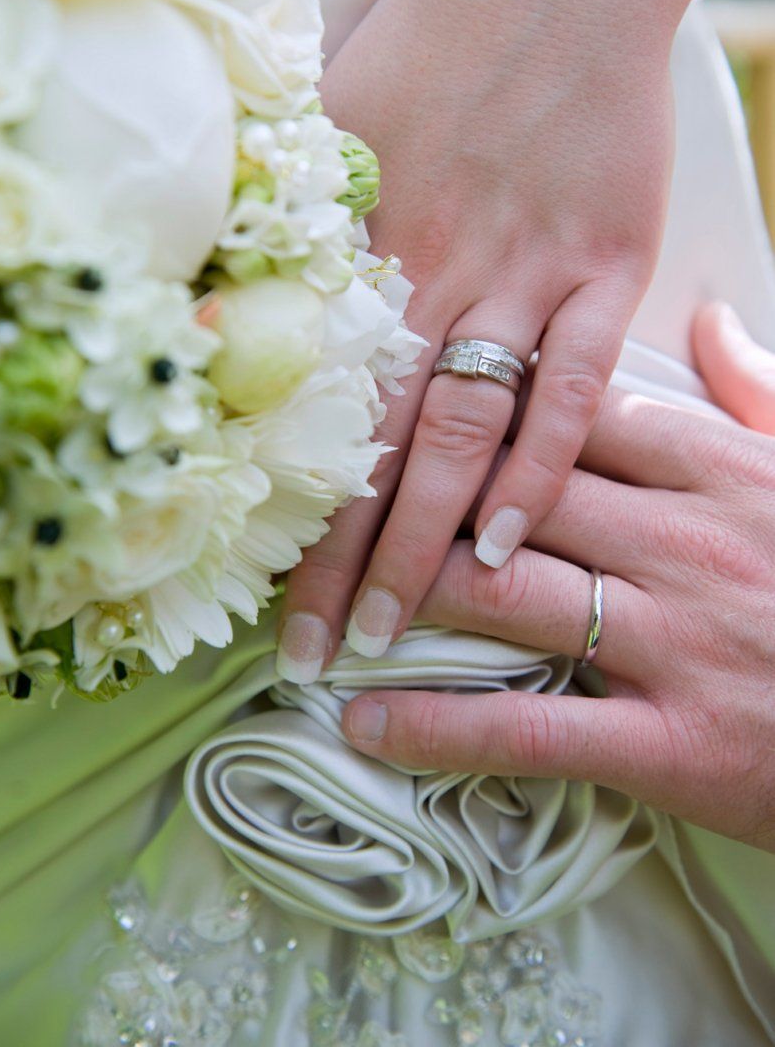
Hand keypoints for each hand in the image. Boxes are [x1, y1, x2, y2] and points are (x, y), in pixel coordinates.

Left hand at [276, 0, 704, 682]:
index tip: (267, 596)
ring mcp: (526, 279)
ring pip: (465, 432)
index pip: (322, 416)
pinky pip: (572, 387)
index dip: (293, 514)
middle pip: (383, 447)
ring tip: (393, 626)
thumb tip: (236, 306)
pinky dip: (540, 465)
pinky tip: (507, 542)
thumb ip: (300, 227)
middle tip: (318, 652)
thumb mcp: (337, 132)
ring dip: (428, 538)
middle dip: (347, 558)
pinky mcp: (605, 271)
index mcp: (369, 257)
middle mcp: (437, 279)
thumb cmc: (435, 48)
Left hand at [342, 303, 774, 853]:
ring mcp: (673, 641)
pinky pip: (531, 728)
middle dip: (422, 496)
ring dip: (405, 593)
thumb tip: (711, 316)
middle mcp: (683, 543)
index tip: (417, 408)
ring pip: (506, 595)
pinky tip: (364, 721)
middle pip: (516, 493)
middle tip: (338, 499)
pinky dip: (437, 726)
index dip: (486, 409)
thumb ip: (759, 389)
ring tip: (328, 602)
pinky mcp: (670, 744)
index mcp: (722, 470)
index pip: (575, 415)